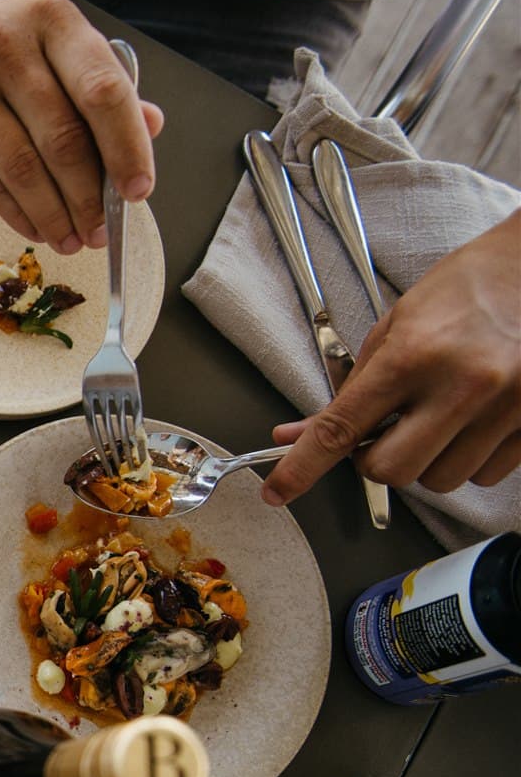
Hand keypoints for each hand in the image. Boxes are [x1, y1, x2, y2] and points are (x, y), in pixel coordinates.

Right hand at [0, 0, 162, 252]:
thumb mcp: (44, 44)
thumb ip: (94, 82)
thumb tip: (150, 127)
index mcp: (50, 21)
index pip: (102, 90)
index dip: (126, 147)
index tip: (137, 190)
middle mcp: (6, 46)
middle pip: (62, 137)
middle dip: (88, 197)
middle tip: (100, 231)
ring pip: (22, 166)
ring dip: (52, 213)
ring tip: (69, 238)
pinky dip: (14, 211)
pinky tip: (32, 226)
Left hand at [263, 211, 520, 503]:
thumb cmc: (470, 286)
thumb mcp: (398, 325)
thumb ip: (351, 386)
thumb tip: (299, 434)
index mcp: (414, 356)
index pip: (341, 429)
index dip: (302, 468)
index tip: (278, 491)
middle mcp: (462, 386)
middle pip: (391, 472)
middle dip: (377, 460)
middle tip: (387, 429)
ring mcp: (506, 408)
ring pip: (440, 481)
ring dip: (427, 461)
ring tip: (440, 415)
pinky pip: (486, 475)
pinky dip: (470, 458)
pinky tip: (474, 420)